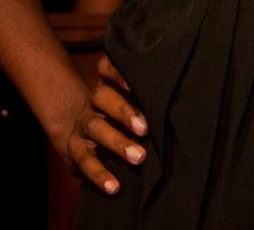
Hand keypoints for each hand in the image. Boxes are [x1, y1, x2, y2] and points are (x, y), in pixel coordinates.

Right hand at [67, 54, 148, 194]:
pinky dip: (99, 175)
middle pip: (102, 97)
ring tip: (139, 157)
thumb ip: (146, 99)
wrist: (81, 135)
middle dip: (124, 112)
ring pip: (96, 128)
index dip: (117, 71)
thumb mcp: (129, 102)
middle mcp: (94, 102)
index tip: (134, 82)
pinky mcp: (75, 150)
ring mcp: (83, 125)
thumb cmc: (120, 117)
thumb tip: (179, 102)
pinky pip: (85, 161)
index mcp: (108, 85)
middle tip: (145, 128)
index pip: (106, 68)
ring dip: (117, 143)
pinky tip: (114, 186)